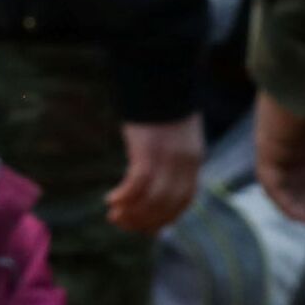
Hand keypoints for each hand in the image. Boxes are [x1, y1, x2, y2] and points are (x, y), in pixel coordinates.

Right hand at [106, 114, 202, 234]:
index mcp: (193, 160)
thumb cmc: (162, 103)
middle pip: (167, 205)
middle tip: (122, 224)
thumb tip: (155, 175)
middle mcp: (184, 163)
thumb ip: (171, 156)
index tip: (147, 228)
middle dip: (145, 221)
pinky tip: (110, 200)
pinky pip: (137, 184)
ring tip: (114, 216)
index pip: (184, 201)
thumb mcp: (175, 134)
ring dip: (132, 213)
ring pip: (152, 200)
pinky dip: (124, 197)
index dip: (165, 218)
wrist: (161, 77)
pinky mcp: (148, 151)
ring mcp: (167, 158)